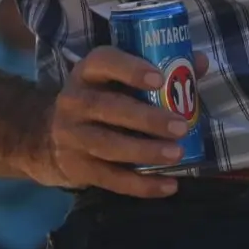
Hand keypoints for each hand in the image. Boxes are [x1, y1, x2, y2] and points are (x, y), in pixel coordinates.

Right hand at [34, 47, 206, 197]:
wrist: (48, 138)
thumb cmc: (100, 100)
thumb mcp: (118, 80)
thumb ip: (161, 70)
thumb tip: (200, 63)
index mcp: (87, 72)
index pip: (103, 62)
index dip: (130, 69)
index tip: (160, 79)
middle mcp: (74, 101)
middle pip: (107, 108)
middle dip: (147, 118)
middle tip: (181, 126)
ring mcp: (72, 137)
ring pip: (108, 145)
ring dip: (145, 152)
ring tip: (177, 155)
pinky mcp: (77, 168)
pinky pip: (111, 179)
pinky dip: (142, 185)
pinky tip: (169, 185)